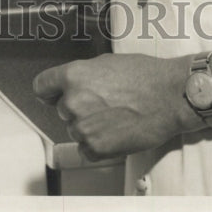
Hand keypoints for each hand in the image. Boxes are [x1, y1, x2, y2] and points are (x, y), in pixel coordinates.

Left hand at [33, 53, 202, 160]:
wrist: (169, 96)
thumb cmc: (146, 76)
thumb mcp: (107, 62)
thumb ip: (84, 74)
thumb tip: (74, 83)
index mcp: (74, 75)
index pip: (41, 86)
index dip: (49, 91)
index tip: (53, 95)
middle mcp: (74, 100)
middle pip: (62, 109)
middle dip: (78, 108)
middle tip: (103, 103)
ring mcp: (84, 127)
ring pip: (75, 130)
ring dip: (89, 127)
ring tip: (114, 116)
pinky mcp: (96, 148)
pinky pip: (86, 150)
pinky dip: (98, 145)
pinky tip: (115, 132)